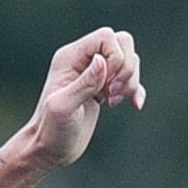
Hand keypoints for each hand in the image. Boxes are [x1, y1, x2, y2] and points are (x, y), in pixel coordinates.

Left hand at [19, 27, 144, 171]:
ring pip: (129, 60)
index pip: (106, 37)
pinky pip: (130, 78)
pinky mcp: (104, 89)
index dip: (116, 58)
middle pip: (122, 42)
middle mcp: (83, 60)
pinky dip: (137, 90)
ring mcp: (95, 74)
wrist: (49, 150)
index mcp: (70, 57)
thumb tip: (102, 61)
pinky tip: (135, 105)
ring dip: (130, 81)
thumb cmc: (51, 131)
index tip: (107, 86)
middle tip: (112, 92)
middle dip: (127, 68)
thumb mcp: (64, 108)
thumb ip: (84, 84)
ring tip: (113, 102)